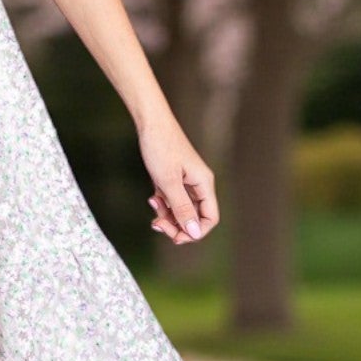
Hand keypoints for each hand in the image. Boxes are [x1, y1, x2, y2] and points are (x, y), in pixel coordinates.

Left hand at [138, 118, 217, 244]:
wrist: (150, 123)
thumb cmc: (161, 147)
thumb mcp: (169, 182)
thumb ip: (182, 208)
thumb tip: (194, 233)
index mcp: (204, 184)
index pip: (210, 218)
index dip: (195, 232)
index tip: (175, 236)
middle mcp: (198, 185)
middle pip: (194, 218)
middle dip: (177, 225)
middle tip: (157, 224)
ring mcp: (186, 183)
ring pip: (181, 211)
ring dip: (167, 215)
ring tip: (153, 203)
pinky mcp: (174, 180)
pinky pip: (171, 201)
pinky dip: (162, 204)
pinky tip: (152, 197)